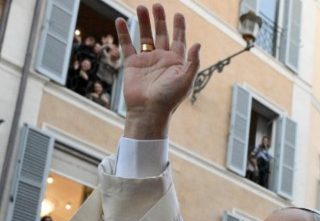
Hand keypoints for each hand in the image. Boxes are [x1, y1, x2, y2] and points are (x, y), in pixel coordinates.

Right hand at [116, 3, 199, 138]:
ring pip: (144, 37)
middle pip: (161, 34)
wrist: (148, 111)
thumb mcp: (185, 80)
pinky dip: (124, 33)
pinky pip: (127, 45)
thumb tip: (198, 44)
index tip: (178, 14)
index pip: (179, 40)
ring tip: (141, 7)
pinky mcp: (132, 64)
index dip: (179, 27)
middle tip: (157, 5)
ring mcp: (146, 60)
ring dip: (143, 22)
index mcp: (176, 62)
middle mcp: (162, 59)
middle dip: (160, 20)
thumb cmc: (169, 98)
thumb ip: (192, 62)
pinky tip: (121, 20)